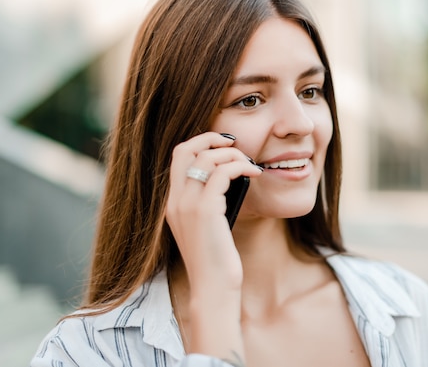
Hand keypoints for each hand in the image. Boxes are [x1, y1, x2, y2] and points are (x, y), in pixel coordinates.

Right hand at [165, 132, 261, 291]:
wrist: (213, 289)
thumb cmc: (216, 261)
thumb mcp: (207, 227)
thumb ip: (209, 203)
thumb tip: (229, 179)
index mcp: (173, 204)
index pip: (178, 157)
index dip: (200, 144)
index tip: (224, 147)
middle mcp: (175, 201)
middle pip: (184, 149)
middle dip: (211, 138)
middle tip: (235, 144)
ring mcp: (187, 205)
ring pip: (206, 158)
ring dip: (233, 155)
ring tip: (250, 164)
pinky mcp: (205, 211)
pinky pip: (222, 173)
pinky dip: (241, 166)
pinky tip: (255, 174)